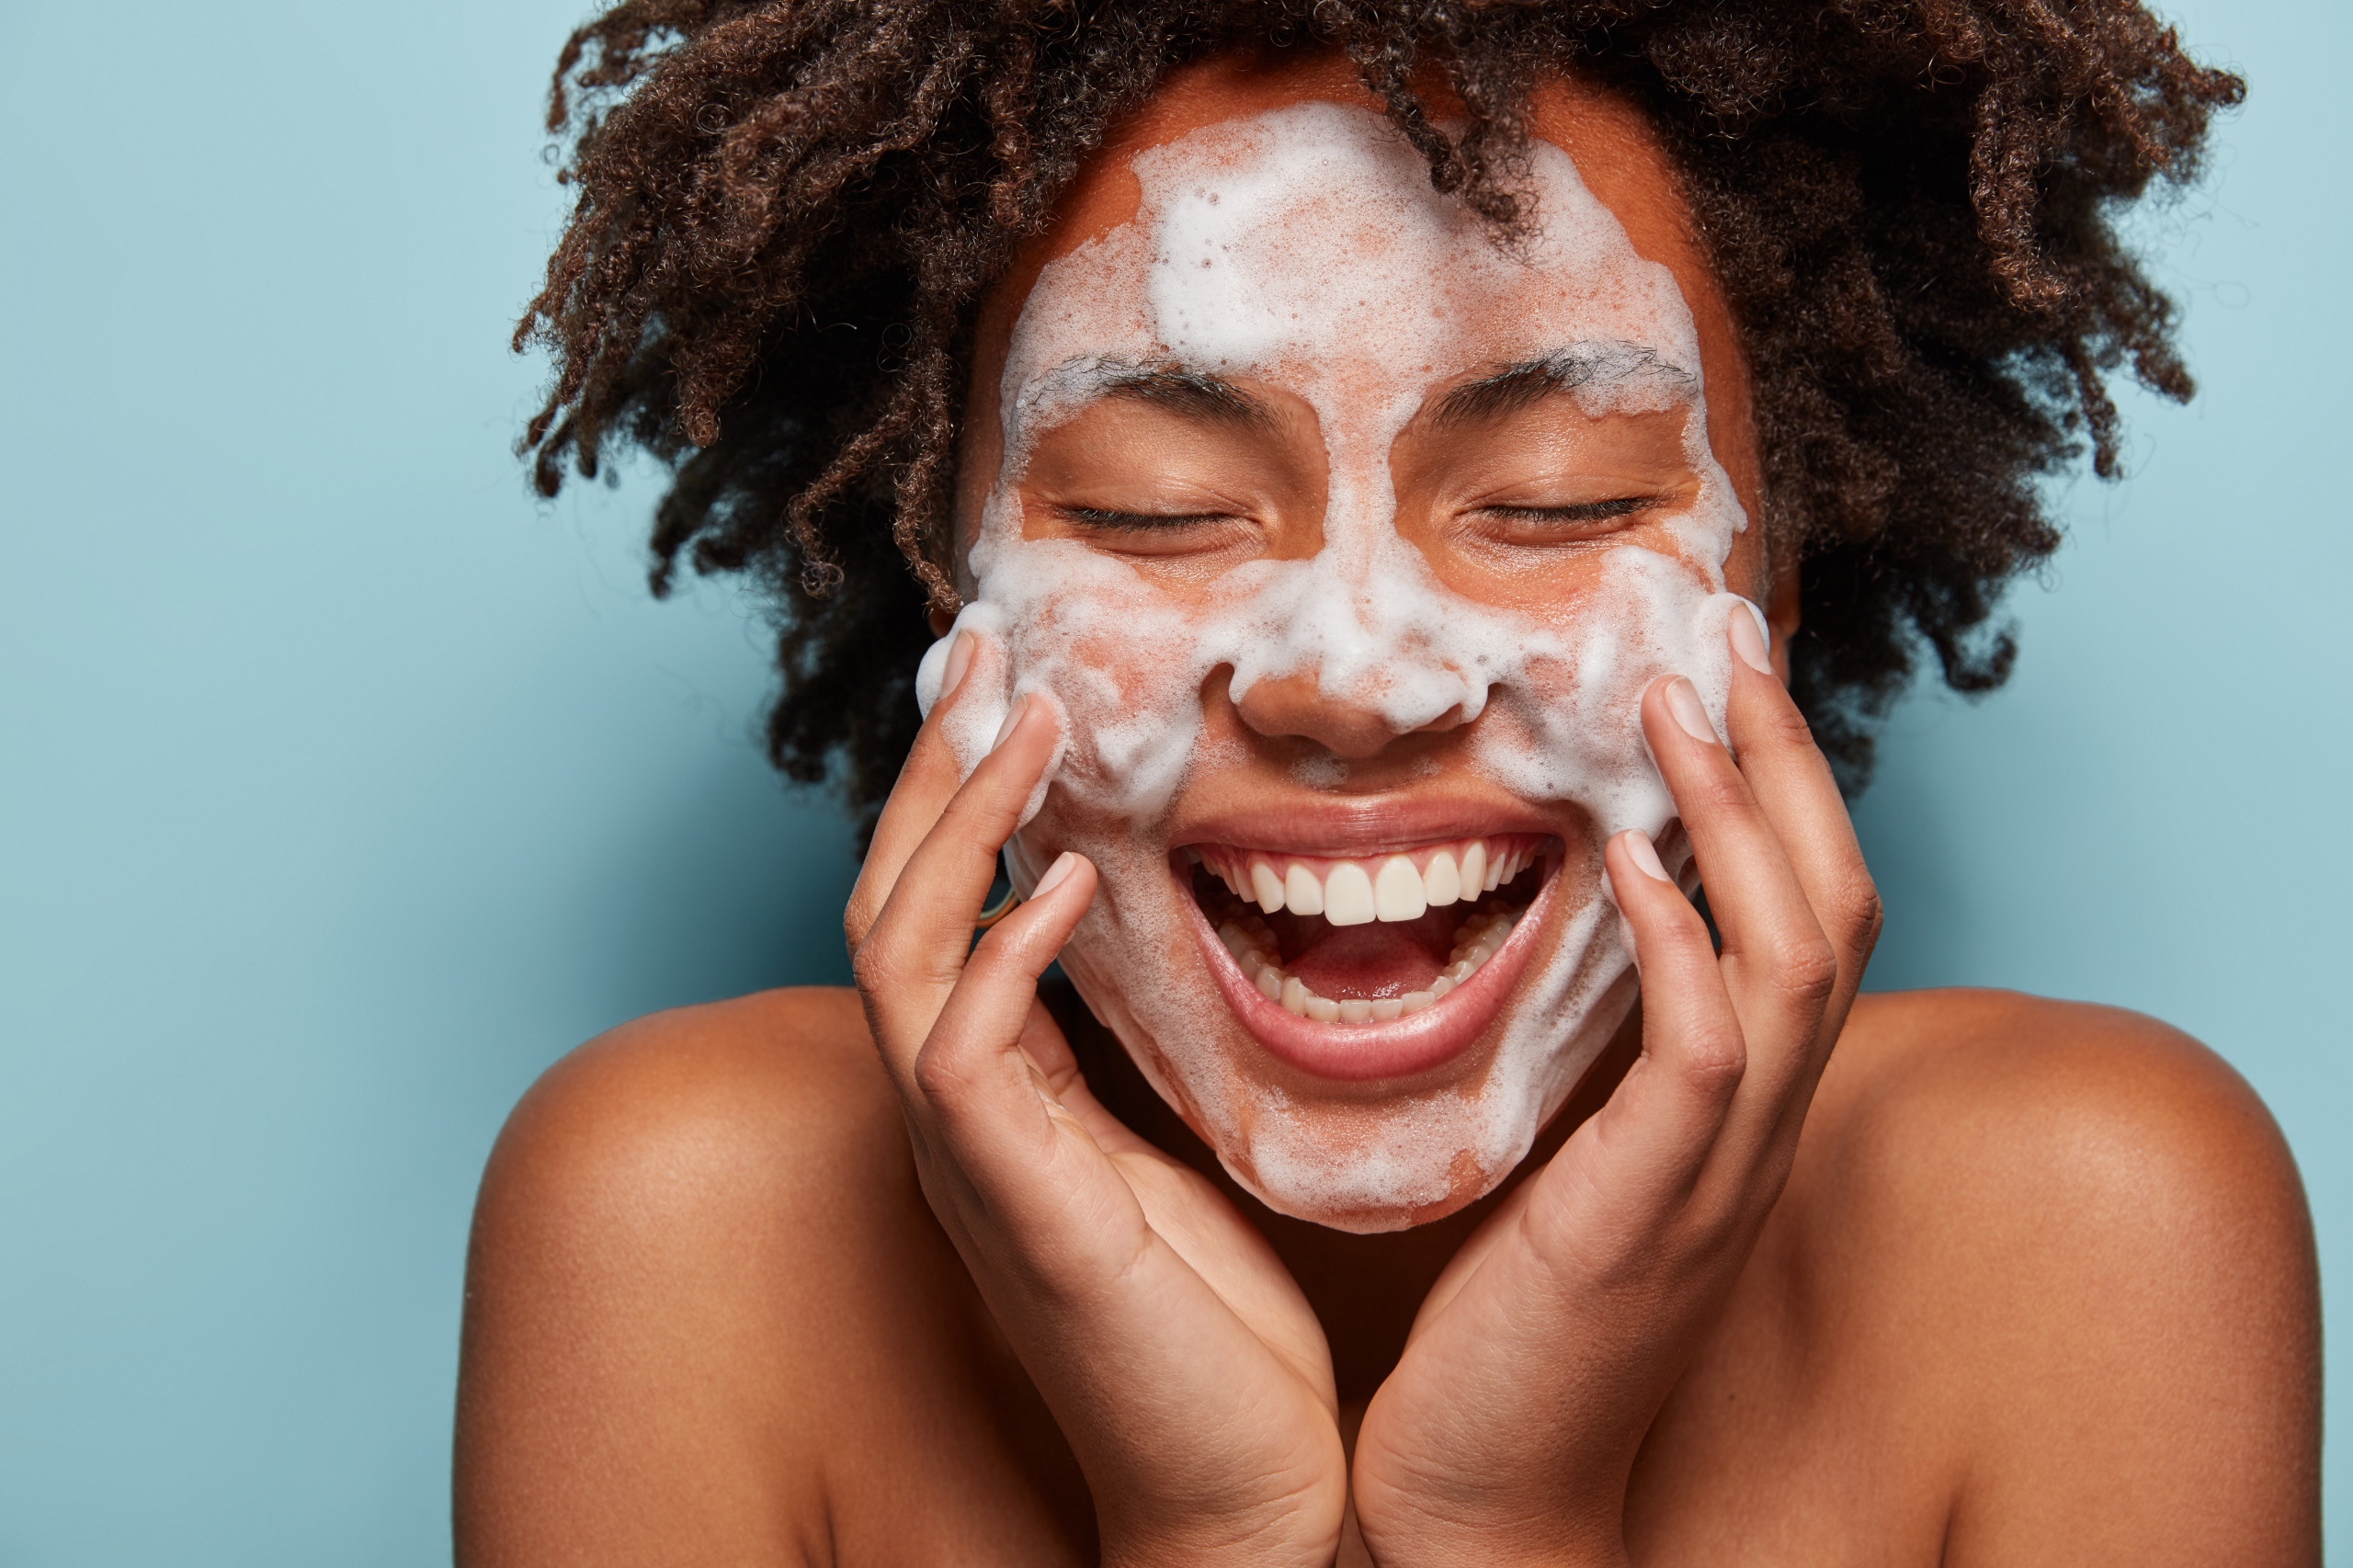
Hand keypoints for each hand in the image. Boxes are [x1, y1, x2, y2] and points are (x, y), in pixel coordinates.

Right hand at [844, 634, 1347, 1567]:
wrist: (1243, 1487)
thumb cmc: (1217, 1328)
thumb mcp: (1167, 1148)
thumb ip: (1124, 1050)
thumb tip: (1138, 935)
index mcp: (996, 1099)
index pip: (938, 913)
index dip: (958, 795)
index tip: (1006, 684)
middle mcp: (958, 1118)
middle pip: (891, 904)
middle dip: (934, 770)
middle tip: (981, 649)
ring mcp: (973, 1163)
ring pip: (900, 954)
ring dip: (958, 826)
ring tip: (1023, 719)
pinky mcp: (1016, 1210)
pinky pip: (965, 1059)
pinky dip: (1004, 957)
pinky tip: (1069, 881)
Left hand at [1347, 614, 1883, 1567]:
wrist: (1487, 1499)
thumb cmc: (1512, 1335)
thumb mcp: (1571, 1172)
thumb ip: (1593, 1072)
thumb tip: (1560, 947)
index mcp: (1736, 1120)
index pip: (1806, 926)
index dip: (1781, 800)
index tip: (1721, 686)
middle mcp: (1755, 1136)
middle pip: (1835, 911)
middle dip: (1786, 768)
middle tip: (1725, 645)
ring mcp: (1717, 1176)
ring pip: (1793, 958)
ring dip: (1742, 818)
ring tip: (1680, 704)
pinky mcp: (1651, 1212)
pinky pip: (1706, 1052)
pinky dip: (1680, 940)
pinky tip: (1628, 856)